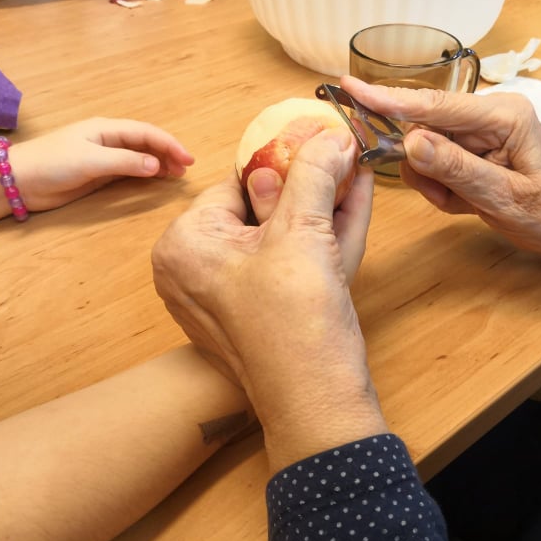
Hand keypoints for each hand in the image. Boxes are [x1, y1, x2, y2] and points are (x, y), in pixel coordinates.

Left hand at [10, 117, 193, 210]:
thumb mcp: (90, 161)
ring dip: (160, 163)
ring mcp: (104, 157)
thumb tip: (157, 165)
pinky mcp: (99, 174)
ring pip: (140, 156)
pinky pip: (130, 170)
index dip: (169, 144)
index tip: (188, 160)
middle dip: (168, 153)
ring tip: (177, 175)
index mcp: (106, 129)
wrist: (18, 181)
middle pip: (146, 143)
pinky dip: (147, 173)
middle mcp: (108, 140)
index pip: (146, 133)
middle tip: (187, 169)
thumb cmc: (52, 164)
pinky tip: (157, 179)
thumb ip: (125, 162)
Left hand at [152, 127, 386, 472]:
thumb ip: (313, 175)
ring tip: (354, 176)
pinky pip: (284, 265)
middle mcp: (193, 269)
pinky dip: (317, 242)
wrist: (317, 406)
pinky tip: (351, 208)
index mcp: (185, 245)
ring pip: (277, 238)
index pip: (238, 183)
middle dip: (309, 185)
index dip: (286, 162)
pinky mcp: (253, 315)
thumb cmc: (296, 325)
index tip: (322, 143)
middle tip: (343, 157)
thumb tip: (330, 133)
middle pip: (260, 209)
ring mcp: (223, 296)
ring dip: (321, 209)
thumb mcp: (304, 234)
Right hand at [339, 75, 540, 259]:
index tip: (351, 88)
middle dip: (424, 166)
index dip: (390, 100)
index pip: (435, 106)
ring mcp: (476, 130)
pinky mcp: (468, 147)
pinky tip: (467, 202)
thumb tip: (410, 141)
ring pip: (423, 150)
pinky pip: (432, 163)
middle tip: (445, 196)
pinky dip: (441, 188)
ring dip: (434, 183)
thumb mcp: (506, 198)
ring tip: (465, 203)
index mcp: (503, 114)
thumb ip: (457, 169)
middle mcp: (487, 114)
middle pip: (423, 127)